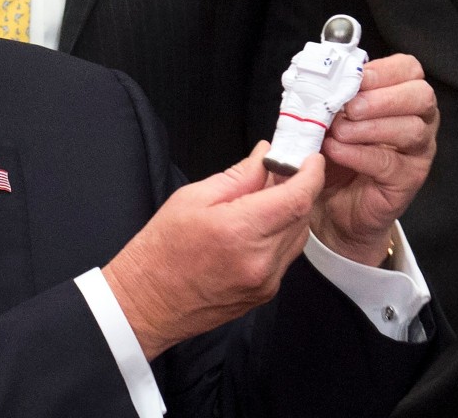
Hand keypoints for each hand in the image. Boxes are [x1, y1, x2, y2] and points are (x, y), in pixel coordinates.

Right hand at [103, 142, 322, 359]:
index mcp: (239, 231)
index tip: (311, 159)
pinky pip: (285, 256)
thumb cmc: (160, 250)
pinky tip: (256, 228)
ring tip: (264, 199)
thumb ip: (236, 177)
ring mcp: (265, 281)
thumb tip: (264, 157)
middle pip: (301, 216)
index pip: (296, 199)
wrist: (147, 301)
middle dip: (298, 190)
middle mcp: (259, 260)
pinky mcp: (265, 294)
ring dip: (290, 213)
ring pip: (297, 237)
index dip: (310, 175)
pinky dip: (279, 236)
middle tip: (280, 172)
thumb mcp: (190, 198)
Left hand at [313, 54, 437, 265]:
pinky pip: (389, 162)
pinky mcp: (406, 179)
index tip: (356, 78)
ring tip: (337, 132)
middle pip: (420, 96)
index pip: (408, 70)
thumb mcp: (325, 119)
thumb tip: (311, 80)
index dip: (384, 70)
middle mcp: (417, 120)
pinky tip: (336, 150)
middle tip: (349, 108)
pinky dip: (358, 153)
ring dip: (369, 126)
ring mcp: (416, 151)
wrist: (328, 203)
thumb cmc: (331, 154)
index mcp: (398, 96)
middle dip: (382, 98)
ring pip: (410, 129)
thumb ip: (326, 98)